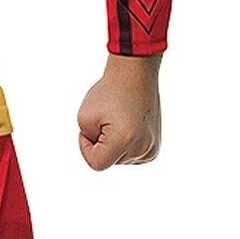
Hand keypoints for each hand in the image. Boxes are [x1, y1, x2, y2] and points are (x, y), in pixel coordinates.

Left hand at [77, 53, 161, 168]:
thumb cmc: (109, 92)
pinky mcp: (155, 146)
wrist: (135, 74)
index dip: (86, 147)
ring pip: (120, 159)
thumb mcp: (84, 118)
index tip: (91, 127)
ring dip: (113, 144)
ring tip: (119, 120)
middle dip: (101, 143)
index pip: (96, 164)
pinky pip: (132, 155)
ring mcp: (151, 148)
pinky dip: (125, 145)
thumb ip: (88, 143)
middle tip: (108, 118)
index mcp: (123, 141)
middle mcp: (142, 148)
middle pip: (109, 161)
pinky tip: (127, 128)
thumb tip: (104, 155)